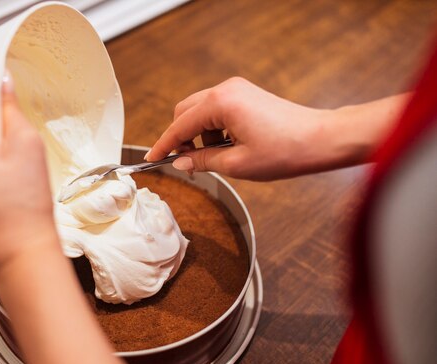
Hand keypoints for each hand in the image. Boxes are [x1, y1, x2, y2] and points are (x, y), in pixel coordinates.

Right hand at [146, 77, 333, 180]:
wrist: (321, 139)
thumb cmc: (286, 150)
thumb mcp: (236, 164)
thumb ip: (201, 160)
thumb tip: (180, 162)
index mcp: (221, 103)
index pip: (179, 125)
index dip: (163, 145)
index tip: (152, 158)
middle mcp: (226, 89)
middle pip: (184, 112)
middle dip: (180, 138)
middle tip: (185, 162)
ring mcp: (237, 90)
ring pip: (200, 111)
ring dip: (199, 135)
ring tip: (216, 157)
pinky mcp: (246, 95)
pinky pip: (216, 110)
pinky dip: (213, 129)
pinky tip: (228, 146)